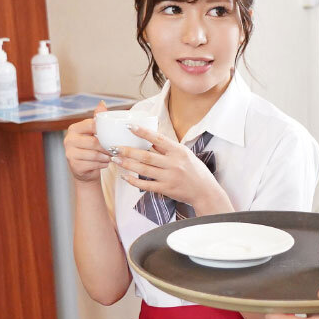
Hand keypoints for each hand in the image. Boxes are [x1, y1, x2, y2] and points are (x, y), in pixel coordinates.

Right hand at [64, 102, 110, 182]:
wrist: (85, 169)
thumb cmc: (91, 148)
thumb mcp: (94, 133)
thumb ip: (98, 119)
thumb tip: (102, 103)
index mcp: (74, 129)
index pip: (91, 125)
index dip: (104, 131)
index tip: (113, 135)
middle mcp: (69, 140)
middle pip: (94, 142)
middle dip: (107, 147)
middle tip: (116, 148)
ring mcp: (69, 154)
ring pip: (94, 154)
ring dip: (106, 156)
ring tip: (111, 156)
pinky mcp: (74, 166)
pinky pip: (93, 164)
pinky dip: (102, 164)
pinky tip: (105, 163)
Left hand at [111, 125, 230, 212]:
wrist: (205, 191)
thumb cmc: (195, 171)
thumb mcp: (185, 154)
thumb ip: (168, 148)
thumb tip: (150, 138)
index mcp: (179, 151)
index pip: (158, 139)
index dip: (143, 132)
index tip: (130, 127)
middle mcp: (174, 163)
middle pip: (146, 155)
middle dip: (128, 151)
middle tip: (114, 147)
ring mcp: (169, 177)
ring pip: (143, 169)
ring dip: (127, 164)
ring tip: (115, 160)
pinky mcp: (166, 189)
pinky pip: (146, 185)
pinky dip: (134, 181)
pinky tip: (125, 177)